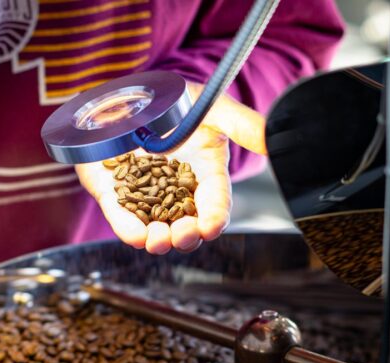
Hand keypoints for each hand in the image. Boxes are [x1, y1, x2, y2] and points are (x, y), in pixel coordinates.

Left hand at [76, 82, 265, 253]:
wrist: (132, 93)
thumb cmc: (178, 101)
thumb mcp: (213, 108)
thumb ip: (243, 125)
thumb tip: (274, 142)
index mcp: (204, 175)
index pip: (214, 203)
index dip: (214, 217)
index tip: (212, 225)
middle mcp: (176, 190)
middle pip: (186, 226)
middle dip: (187, 236)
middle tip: (183, 233)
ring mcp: (144, 194)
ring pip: (155, 229)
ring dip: (159, 241)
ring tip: (159, 239)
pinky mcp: (114, 192)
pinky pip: (121, 216)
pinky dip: (128, 228)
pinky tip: (136, 235)